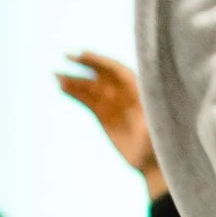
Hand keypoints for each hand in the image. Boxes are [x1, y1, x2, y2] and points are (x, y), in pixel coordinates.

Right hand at [55, 51, 163, 191]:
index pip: (118, 70)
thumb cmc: (159, 143)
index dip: (101, 61)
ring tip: (56, 74)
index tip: (85, 54)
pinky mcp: (103, 115)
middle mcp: (125, 93)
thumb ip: (146, 115)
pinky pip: (87, 101)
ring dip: (74, 80)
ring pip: (91, 87)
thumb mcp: (155, 128)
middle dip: (85, 64)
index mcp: (139, 90)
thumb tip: (138, 108)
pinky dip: (74, 93)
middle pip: (102, 74)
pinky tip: (62, 87)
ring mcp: (113, 103)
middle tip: (67, 55)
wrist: (151, 162)